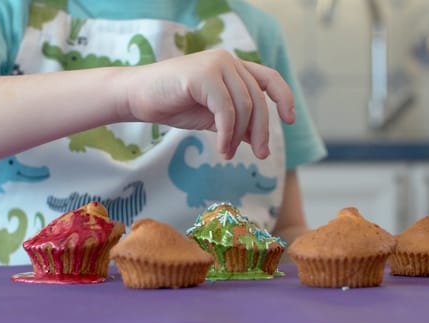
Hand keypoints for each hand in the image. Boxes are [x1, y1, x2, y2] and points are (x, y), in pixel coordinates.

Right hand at [122, 49, 295, 159]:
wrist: (138, 97)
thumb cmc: (172, 104)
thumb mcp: (211, 115)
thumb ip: (235, 121)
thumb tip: (257, 138)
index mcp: (232, 66)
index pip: (269, 78)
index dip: (284, 98)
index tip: (290, 120)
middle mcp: (227, 61)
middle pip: (258, 99)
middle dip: (261, 130)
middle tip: (260, 155)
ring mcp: (216, 64)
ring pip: (244, 106)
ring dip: (239, 136)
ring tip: (228, 154)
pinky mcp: (203, 75)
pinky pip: (226, 110)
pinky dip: (227, 134)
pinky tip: (222, 149)